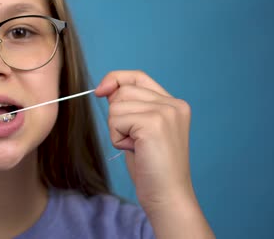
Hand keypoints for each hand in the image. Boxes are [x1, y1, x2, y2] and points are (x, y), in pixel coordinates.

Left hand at [95, 70, 193, 212]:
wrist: (167, 196)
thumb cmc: (151, 167)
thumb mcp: (140, 129)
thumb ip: (131, 106)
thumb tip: (106, 88)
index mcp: (174, 103)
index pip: (137, 76)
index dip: (115, 79)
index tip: (99, 91)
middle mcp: (173, 104)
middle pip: (123, 91)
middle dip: (117, 116)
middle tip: (134, 140)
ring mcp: (165, 112)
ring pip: (116, 106)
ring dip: (116, 129)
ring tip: (136, 146)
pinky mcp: (154, 124)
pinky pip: (115, 121)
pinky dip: (117, 138)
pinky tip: (134, 150)